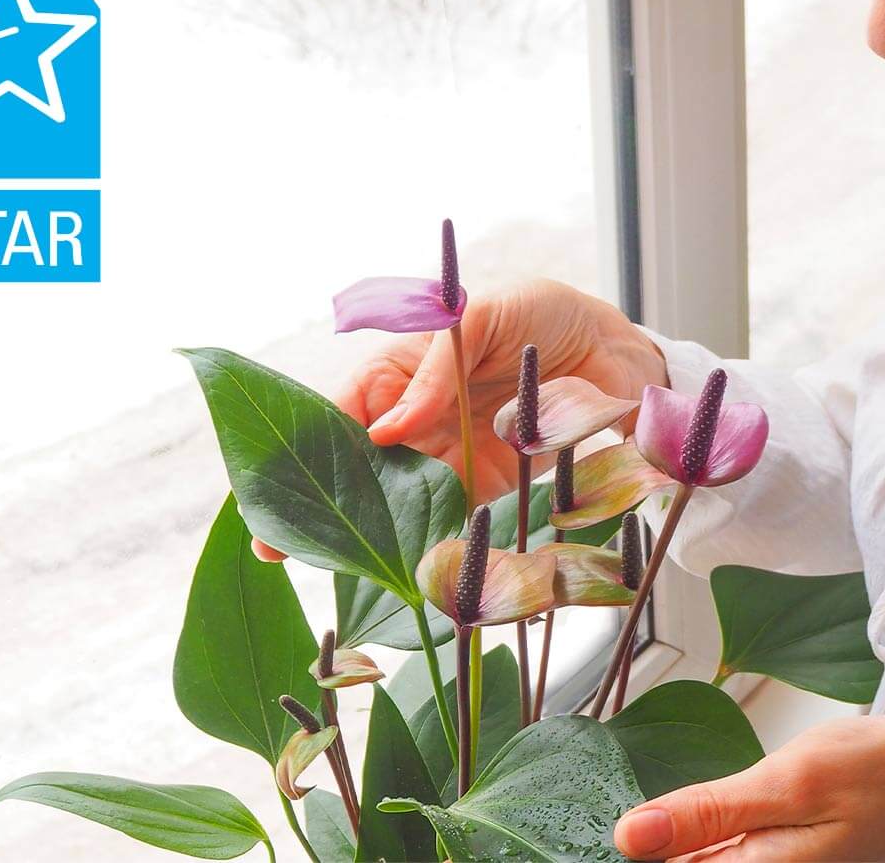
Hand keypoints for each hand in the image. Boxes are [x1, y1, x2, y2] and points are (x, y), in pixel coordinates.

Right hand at [250, 278, 669, 561]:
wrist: (617, 350)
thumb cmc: (541, 313)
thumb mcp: (482, 317)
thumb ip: (435, 369)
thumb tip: (388, 428)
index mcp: (400, 369)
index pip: (338, 412)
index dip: (300, 449)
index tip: (266, 488)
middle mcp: (415, 418)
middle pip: (355, 468)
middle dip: (319, 505)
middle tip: (277, 549)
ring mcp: (449, 455)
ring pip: (394, 501)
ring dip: (367, 533)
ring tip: (333, 567)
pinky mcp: (489, 486)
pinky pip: (449, 519)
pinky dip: (428, 544)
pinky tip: (404, 570)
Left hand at [613, 716, 884, 861]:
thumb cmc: (877, 776)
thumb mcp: (789, 781)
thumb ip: (708, 813)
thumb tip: (628, 837)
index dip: (632, 844)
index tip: (588, 826)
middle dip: (651, 840)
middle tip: (627, 810)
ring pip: (692, 859)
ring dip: (670, 835)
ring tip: (665, 807)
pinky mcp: (767, 859)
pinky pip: (716, 851)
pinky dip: (694, 832)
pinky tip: (688, 813)